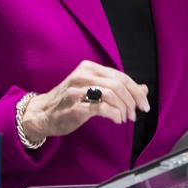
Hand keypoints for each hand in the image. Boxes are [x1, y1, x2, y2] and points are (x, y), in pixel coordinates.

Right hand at [20, 60, 150, 144]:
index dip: (136, 91)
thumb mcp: (93, 88)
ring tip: (125, 118)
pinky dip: (114, 114)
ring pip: (112, 94)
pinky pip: (101, 108)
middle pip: (118, 84)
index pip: (121, 76)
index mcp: (89, 68)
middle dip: (132, 100)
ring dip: (124, 108)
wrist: (43, 113)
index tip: (144, 104)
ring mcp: (77, 90)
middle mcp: (83, 75)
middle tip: (136, 114)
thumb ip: (117, 87)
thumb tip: (144, 88)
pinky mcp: (75, 106)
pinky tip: (117, 119)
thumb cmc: (69, 101)